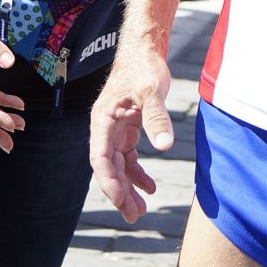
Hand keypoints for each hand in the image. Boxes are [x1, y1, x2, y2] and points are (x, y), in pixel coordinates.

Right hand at [89, 43, 172, 221]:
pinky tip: (150, 188)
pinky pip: (128, 156)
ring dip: (128, 187)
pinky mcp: (128, 127)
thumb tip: (165, 146)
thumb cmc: (144, 66)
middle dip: (119, 193)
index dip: (109, 182)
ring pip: (118, 165)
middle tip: (134, 217)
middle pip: (108, 167)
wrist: (146, 49)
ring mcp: (115, 128)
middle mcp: (105, 127)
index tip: (121, 202)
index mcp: (103, 120)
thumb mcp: (152, 90)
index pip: (100, 159)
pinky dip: (137, 173)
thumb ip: (157, 117)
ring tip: (140, 210)